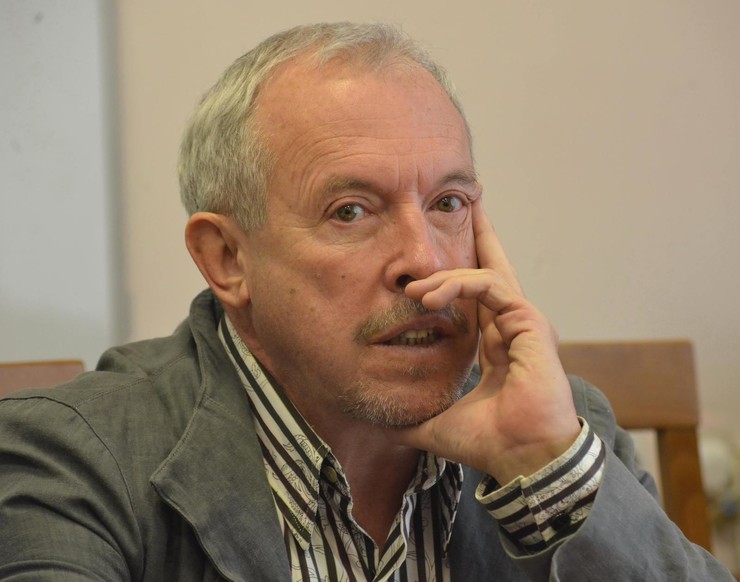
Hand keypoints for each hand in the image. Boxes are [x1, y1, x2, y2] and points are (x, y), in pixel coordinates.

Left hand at [394, 199, 580, 483]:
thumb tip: (383, 417)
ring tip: (415, 293)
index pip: (481, 298)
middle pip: (494, 269)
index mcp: (497, 345)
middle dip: (480, 236)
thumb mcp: (438, 420)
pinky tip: (432, 296)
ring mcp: (523, 322)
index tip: (450, 251)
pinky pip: (492, 286)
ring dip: (446, 278)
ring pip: (484, 277)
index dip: (465, 273)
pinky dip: (461, 284)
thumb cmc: (489, 442)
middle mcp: (512, 327)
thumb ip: (414, 411)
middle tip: (468, 205)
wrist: (520, 459)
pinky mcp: (529, 321)